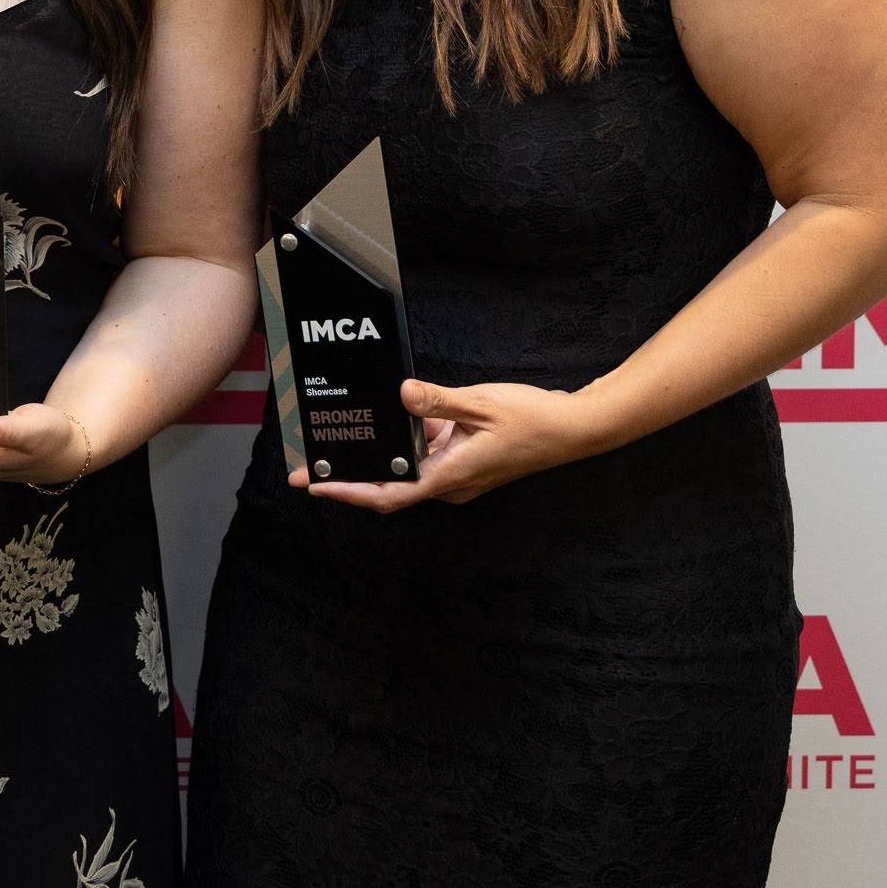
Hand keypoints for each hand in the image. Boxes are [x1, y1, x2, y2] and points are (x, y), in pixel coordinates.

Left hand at [292, 378, 609, 510]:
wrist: (574, 428)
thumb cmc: (534, 419)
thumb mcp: (480, 403)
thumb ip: (437, 400)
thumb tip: (401, 394)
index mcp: (450, 476)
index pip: (388, 493)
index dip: (347, 492)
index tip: (315, 486)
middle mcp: (451, 483)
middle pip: (390, 484)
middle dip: (351, 475)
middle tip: (312, 463)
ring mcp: (459, 475)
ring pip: (409, 467)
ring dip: (382, 454)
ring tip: (344, 437)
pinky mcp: (467, 462)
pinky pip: (428, 453)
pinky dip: (409, 440)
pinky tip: (397, 416)